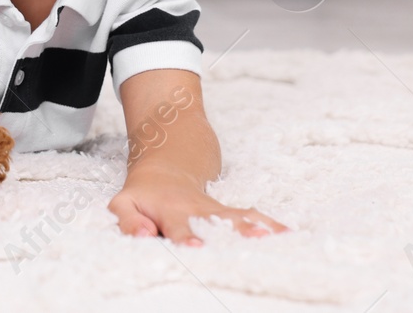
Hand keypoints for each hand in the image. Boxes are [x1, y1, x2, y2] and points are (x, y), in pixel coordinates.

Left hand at [109, 169, 287, 244]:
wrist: (165, 166)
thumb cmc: (143, 194)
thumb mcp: (124, 203)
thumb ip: (127, 220)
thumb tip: (143, 235)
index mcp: (171, 211)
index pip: (179, 227)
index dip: (187, 237)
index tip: (198, 247)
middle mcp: (197, 211)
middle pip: (217, 223)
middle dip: (233, 232)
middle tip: (252, 240)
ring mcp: (215, 211)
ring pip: (238, 218)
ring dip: (256, 228)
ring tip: (275, 237)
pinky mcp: (228, 212)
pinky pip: (249, 216)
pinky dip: (269, 225)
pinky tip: (288, 233)